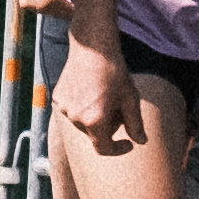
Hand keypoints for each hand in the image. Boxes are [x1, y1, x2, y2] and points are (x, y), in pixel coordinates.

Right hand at [63, 38, 139, 152]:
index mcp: (95, 121)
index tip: (128, 143)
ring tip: (104, 95)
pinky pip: (72, 111)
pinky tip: (90, 88)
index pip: (103, 148)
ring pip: (83, 122)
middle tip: (119, 106)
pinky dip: (83, 106)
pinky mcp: (57, 98)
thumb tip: (140, 142)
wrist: (92, 49)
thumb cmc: (115, 73)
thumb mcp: (130, 99)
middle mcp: (76, 118)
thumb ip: (135, 124)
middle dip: (108, 126)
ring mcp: (64, 108)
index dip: (118, 149)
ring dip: (94, 116)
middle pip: (94, 133)